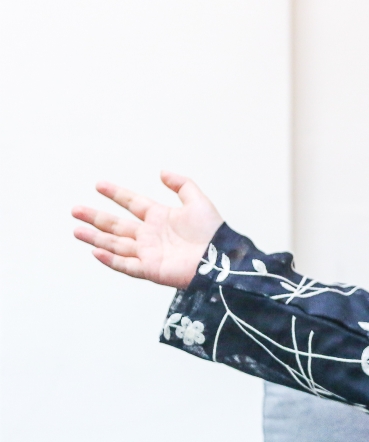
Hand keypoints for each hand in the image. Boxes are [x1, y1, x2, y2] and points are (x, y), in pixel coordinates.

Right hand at [72, 171, 223, 288]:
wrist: (220, 258)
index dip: (116, 194)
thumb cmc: (213, 232)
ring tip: (77, 229)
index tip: (99, 185)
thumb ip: (182, 184)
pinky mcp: (150, 269)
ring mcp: (148, 252)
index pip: (132, 203)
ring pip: (115, 244)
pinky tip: (95, 251)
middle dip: (96, 217)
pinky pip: (125, 265)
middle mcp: (150, 235)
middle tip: (76, 209)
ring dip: (96, 238)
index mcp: (160, 217)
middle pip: (117, 225)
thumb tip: (163, 172)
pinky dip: (110, 259)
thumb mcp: (198, 201)